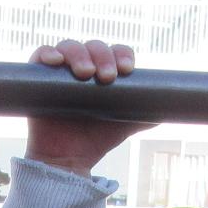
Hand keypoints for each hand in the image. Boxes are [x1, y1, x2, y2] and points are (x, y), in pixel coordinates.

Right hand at [24, 41, 151, 176]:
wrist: (68, 161)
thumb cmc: (96, 140)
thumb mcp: (125, 123)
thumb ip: (146, 113)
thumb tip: (171, 107)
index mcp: (104, 70)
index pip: (115, 51)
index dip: (122, 54)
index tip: (127, 70)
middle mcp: (82, 66)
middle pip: (93, 46)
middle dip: (103, 56)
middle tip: (107, 77)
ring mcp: (59, 71)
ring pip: (69, 47)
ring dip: (79, 54)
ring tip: (85, 73)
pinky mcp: (37, 78)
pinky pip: (40, 56)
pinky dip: (47, 54)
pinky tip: (55, 61)